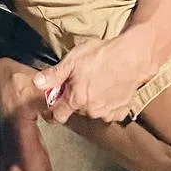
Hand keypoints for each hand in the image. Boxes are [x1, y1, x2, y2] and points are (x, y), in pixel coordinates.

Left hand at [33, 37, 154, 123]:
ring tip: (97, 82)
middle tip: (80, 80)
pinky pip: (109, 111)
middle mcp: (92, 111)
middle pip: (76, 110)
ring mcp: (108, 112)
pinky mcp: (122, 111)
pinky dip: (107, 103)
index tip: (58, 96)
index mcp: (77, 100)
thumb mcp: (73, 60)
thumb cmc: (102, 56)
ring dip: (91, 101)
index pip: (58, 115)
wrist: (133, 57)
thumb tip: (37, 83)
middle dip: (75, 98)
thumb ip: (54, 75)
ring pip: (92, 111)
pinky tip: (109, 88)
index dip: (55, 105)